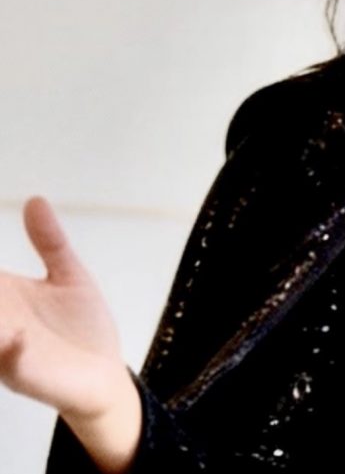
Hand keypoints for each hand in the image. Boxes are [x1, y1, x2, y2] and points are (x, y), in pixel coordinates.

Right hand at [0, 197, 140, 471]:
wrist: (103, 374)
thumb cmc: (80, 327)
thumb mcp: (68, 275)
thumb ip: (49, 241)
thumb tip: (35, 200)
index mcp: (4, 296)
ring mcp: (7, 348)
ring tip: (0, 295)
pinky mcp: (27, 372)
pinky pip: (12, 361)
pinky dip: (11, 349)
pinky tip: (16, 336)